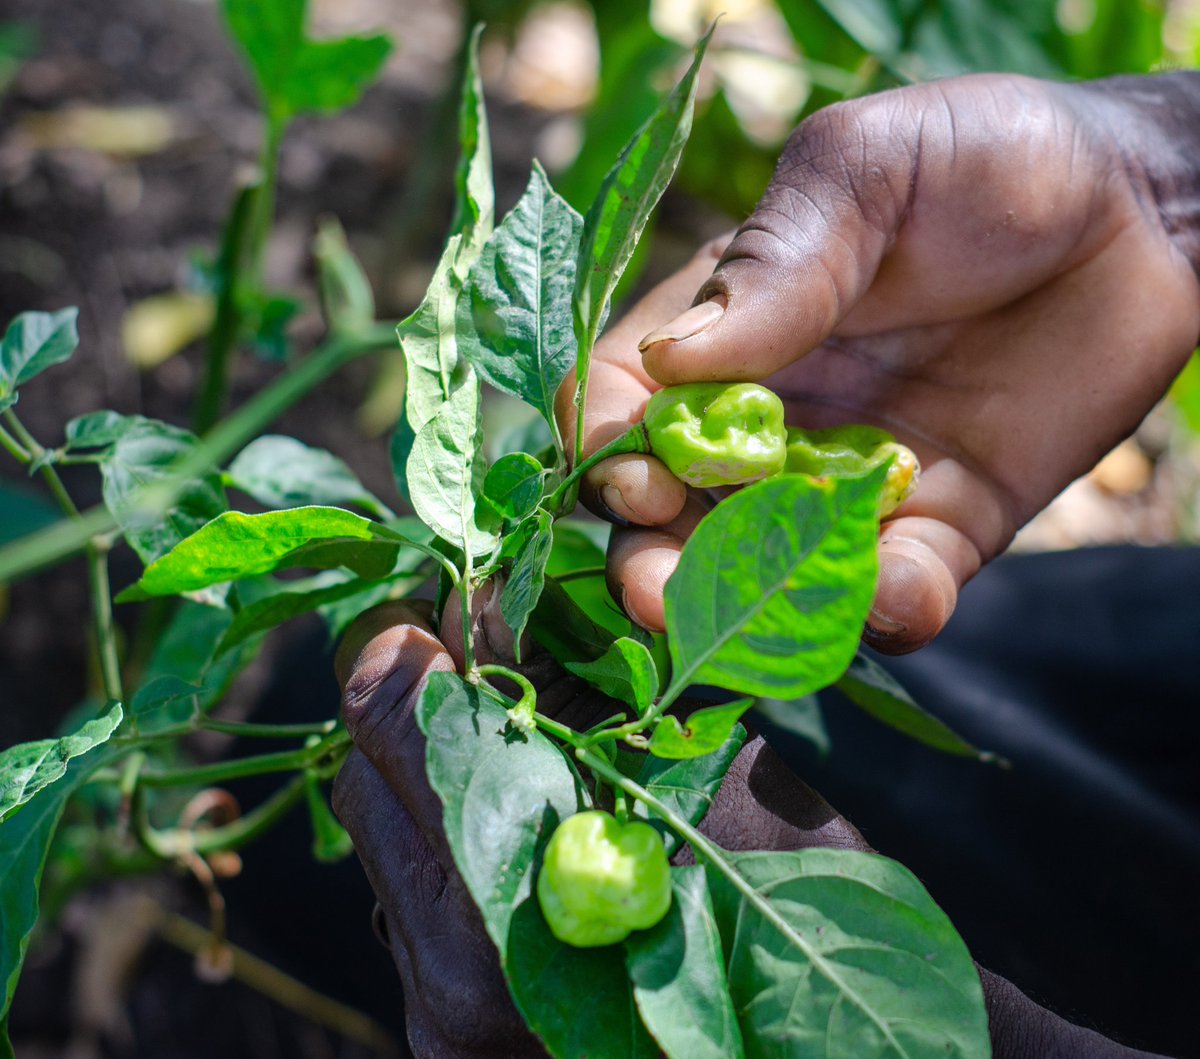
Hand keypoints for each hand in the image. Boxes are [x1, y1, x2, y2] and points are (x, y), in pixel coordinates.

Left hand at [331, 597, 1165, 1057]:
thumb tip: (477, 605)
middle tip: (471, 666)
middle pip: (366, 786)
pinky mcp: (450, 1032)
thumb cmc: (796, 893)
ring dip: (429, 781)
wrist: (828, 1044)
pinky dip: (449, 844)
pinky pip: (411, 907)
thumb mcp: (696, 766)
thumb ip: (573, 692)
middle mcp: (456, 977)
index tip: (440, 610)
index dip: (410, 648)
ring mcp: (445, 1018)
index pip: (398, 726)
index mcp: (518, 896)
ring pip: (382, 848)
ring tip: (508, 748)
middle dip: (414, 712)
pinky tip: (518, 822)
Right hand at [559, 72, 1199, 653]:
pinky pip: (895, 591)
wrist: (1140, 209)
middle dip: (652, 559)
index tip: (629, 470)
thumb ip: (774, 261)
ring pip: (770, 572)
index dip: (606, 442)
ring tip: (757, 613)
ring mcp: (848, 483)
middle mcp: (769, 419)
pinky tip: (897, 594)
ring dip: (750, 608)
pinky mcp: (939, 525)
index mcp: (724, 330)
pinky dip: (887, 610)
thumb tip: (673, 360)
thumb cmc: (983, 160)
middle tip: (656, 590)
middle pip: (675, 513)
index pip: (625, 400)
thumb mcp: (863, 171)